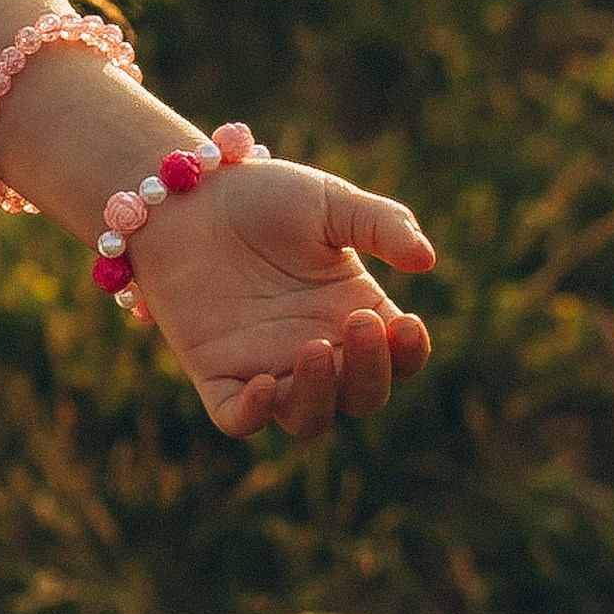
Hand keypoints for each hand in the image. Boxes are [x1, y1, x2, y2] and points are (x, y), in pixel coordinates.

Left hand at [127, 136, 434, 440]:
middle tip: (356, 324)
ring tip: (313, 350)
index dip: (408, 353)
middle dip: (368, 373)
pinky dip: (254, 415)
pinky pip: (237, 420)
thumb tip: (427, 261)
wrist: (186, 194)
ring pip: (307, 419)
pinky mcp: (216, 373)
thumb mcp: (329, 202)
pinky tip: (264, 384)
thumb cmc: (262, 197)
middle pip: (360, 397)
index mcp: (352, 314)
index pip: (398, 359)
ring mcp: (266, 366)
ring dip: (320, 396)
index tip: (405, 323)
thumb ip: (381, 225)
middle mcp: (316, 349)